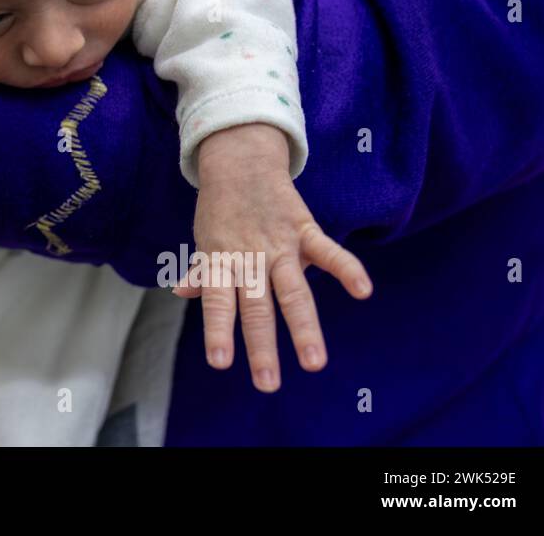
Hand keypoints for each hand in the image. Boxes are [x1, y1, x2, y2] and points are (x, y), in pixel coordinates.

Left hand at [175, 123, 373, 391]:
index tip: (220, 363)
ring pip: (293, 291)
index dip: (218, 331)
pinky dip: (346, 269)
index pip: (218, 302)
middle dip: (262, 346)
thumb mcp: (207, 240)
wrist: (239, 161)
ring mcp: (279, 245)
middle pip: (258, 307)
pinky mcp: (304, 229)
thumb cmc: (222, 209)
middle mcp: (251, 258)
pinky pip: (328, 251)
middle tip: (267, 383)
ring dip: (304, 327)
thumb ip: (202, 270)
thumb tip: (180, 293)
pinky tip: (363, 291)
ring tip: (314, 362)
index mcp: (223, 262)